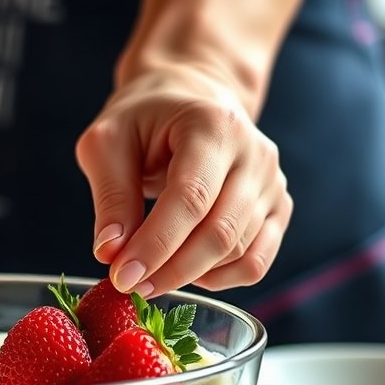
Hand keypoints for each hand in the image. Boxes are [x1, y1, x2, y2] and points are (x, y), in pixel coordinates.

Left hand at [75, 61, 291, 295]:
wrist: (187, 99)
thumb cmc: (141, 119)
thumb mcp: (107, 143)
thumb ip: (110, 196)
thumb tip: (110, 253)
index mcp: (212, 126)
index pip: (190, 198)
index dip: (156, 244)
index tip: (122, 277)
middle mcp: (254, 153)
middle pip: (220, 232)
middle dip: (170, 269)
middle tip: (129, 286)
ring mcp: (272, 182)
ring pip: (239, 252)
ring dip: (189, 276)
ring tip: (148, 276)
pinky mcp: (277, 207)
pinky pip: (256, 262)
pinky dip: (220, 278)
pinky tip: (185, 272)